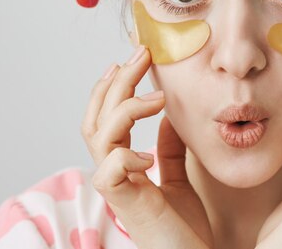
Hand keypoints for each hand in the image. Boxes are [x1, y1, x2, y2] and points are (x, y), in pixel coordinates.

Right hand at [81, 46, 213, 248]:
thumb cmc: (183, 228)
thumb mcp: (179, 177)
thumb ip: (170, 148)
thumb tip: (171, 116)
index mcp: (124, 163)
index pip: (105, 116)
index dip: (113, 86)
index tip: (131, 60)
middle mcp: (113, 171)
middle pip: (98, 117)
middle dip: (117, 82)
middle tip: (141, 54)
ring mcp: (117, 188)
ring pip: (99, 136)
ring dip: (126, 108)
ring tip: (158, 98)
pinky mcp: (126, 204)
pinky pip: (109, 171)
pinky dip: (126, 155)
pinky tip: (149, 154)